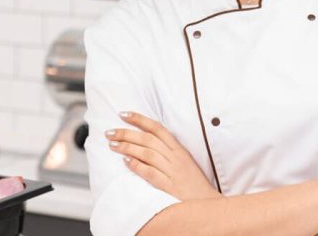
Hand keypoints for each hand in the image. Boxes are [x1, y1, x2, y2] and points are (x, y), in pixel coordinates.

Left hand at [105, 111, 221, 200]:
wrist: (207, 204)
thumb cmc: (194, 184)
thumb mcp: (184, 162)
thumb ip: (169, 152)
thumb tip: (147, 142)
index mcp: (179, 149)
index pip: (157, 128)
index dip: (139, 119)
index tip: (123, 114)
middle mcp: (175, 157)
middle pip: (148, 139)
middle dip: (127, 133)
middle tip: (110, 132)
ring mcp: (172, 171)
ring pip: (147, 153)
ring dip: (128, 147)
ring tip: (112, 144)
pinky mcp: (169, 186)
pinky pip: (151, 173)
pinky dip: (137, 166)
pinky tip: (126, 161)